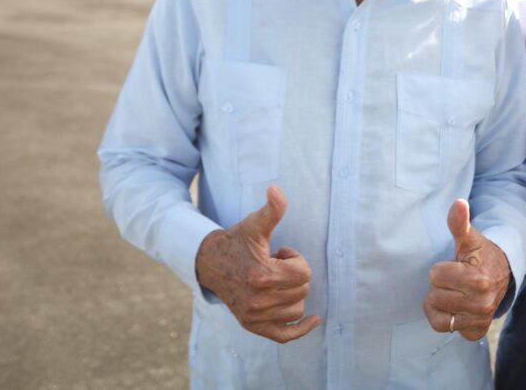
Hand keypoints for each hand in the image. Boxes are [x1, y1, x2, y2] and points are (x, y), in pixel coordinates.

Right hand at [195, 185, 320, 342]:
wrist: (211, 263)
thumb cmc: (238, 242)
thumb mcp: (255, 224)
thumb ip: (272, 209)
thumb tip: (276, 188)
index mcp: (262, 275)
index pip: (304, 272)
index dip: (296, 259)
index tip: (280, 253)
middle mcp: (258, 300)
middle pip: (303, 290)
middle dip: (294, 275)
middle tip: (274, 265)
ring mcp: (255, 316)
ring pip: (297, 309)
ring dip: (292, 294)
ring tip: (273, 280)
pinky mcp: (253, 326)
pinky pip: (285, 336)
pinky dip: (301, 329)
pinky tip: (313, 321)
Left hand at [423, 199, 511, 340]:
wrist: (502, 274)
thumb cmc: (481, 254)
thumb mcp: (470, 238)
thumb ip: (459, 223)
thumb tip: (459, 203)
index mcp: (477, 278)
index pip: (435, 275)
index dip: (441, 269)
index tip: (455, 266)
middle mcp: (481, 302)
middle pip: (435, 296)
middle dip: (440, 286)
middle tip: (455, 280)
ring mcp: (479, 319)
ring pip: (438, 316)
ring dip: (440, 304)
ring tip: (452, 293)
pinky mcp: (476, 331)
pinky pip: (446, 329)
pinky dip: (447, 319)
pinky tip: (456, 307)